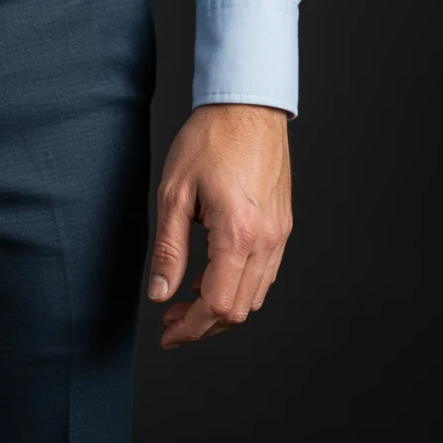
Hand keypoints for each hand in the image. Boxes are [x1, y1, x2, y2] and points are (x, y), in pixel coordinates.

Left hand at [148, 104, 292, 348]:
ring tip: (184, 303)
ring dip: (220, 308)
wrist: (247, 108)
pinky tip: (208, 278)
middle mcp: (267, 240)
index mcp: (238, 234)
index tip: (168, 334)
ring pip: (254, 295)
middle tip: (169, 322)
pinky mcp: (282, 226)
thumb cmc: (208, 142)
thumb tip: (160, 293)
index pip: (219, 305)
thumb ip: (168, 249)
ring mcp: (279, 234)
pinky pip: (263, 273)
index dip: (191, 328)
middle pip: (239, 308)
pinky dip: (236, 286)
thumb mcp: (174, 194)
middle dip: (203, 324)